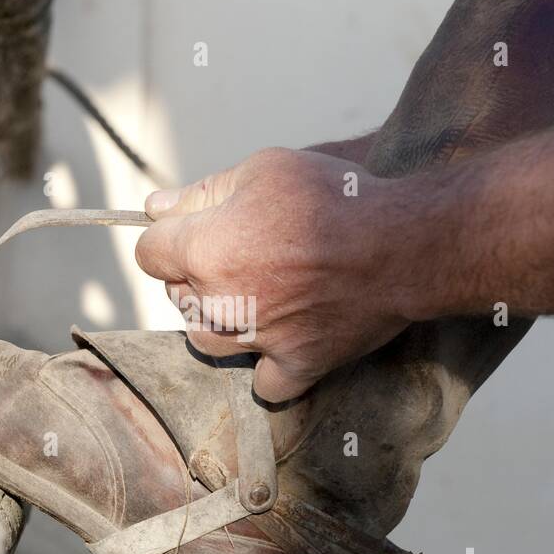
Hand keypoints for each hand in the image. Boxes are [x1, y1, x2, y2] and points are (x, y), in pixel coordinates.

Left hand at [135, 147, 418, 402]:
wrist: (404, 244)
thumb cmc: (336, 198)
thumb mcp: (265, 169)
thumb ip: (203, 192)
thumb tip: (156, 208)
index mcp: (205, 249)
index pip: (150, 253)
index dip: (169, 236)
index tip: (191, 229)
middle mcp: (221, 301)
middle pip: (177, 297)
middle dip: (193, 275)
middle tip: (235, 254)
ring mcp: (258, 339)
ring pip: (207, 342)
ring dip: (217, 320)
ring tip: (249, 295)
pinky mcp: (297, 364)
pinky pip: (264, 384)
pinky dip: (266, 367)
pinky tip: (277, 341)